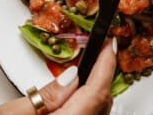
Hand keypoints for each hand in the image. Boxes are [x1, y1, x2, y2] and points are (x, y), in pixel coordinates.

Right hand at [0, 39, 116, 114]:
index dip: (106, 65)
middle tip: (99, 54)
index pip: (97, 92)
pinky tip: (80, 98)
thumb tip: (70, 77)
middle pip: (103, 103)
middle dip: (103, 76)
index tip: (109, 45)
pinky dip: (90, 107)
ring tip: (89, 73)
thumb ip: (43, 95)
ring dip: (97, 92)